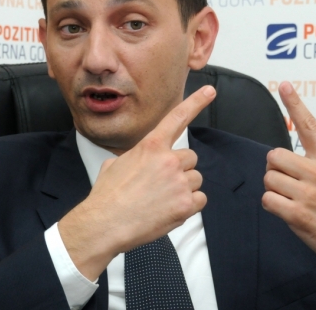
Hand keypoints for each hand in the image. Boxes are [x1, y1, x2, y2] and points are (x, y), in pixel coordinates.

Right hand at [59, 85, 215, 280]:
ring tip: (161, 199)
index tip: (210, 91)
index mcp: (150, 146)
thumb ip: (135, 157)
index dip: (196, 102)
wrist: (105, 224)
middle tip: (161, 184)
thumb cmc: (107, 196)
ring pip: (195, 179)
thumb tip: (139, 163)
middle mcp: (168, 160)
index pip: (177, 118)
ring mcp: (178, 182)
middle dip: (180, 169)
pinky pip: (200, 199)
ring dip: (184, 188)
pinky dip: (189, 205)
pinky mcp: (185, 204)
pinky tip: (169, 210)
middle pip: (190, 158)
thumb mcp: (115, 164)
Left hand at [262, 82, 315, 296]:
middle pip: (273, 156)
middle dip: (274, 170)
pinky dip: (272, 206)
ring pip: (268, 178)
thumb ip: (314, 162)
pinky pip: (267, 199)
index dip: (295, 103)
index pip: (309, 125)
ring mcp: (308, 193)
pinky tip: (288, 212)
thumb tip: (280, 158)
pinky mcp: (298, 214)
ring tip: (292, 199)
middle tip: (289, 183)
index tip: (284, 84)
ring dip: (273, 189)